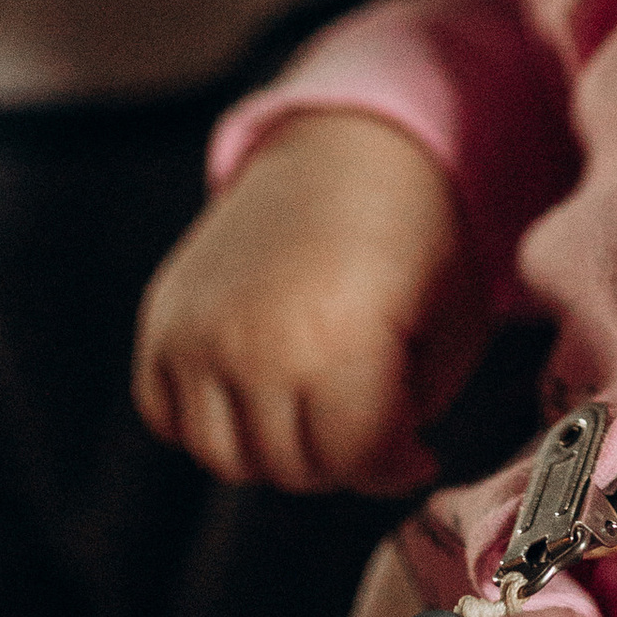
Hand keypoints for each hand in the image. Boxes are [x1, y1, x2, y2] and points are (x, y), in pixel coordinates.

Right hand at [132, 108, 484, 494]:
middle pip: (292, 469)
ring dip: (276, 450)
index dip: (396, 467)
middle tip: (368, 420)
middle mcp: (256, 342)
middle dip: (342, 459)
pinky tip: (258, 389)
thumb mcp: (454, 321)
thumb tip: (382, 466)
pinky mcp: (162, 319)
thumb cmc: (415, 235)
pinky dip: (208, 421)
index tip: (416, 451)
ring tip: (317, 405)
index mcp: (339, 339)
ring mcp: (198, 332)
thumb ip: (418, 409)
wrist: (347, 146)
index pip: (355, 462)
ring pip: (225, 458)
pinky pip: (167, 417)